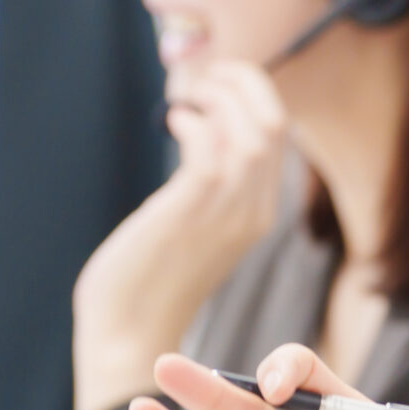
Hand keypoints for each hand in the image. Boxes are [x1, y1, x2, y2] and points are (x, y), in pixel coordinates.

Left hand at [72, 61, 288, 409]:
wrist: (129, 334)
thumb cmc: (148, 280)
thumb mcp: (190, 225)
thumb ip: (203, 186)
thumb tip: (195, 130)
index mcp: (259, 215)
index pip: (278, 137)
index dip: (253, 96)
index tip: (220, 82)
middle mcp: (254, 212)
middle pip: (275, 124)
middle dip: (244, 83)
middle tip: (207, 75)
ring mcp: (226, 213)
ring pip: (253, 131)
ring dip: (221, 96)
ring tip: (190, 94)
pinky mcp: (192, 211)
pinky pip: (212, 149)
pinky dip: (196, 121)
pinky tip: (175, 119)